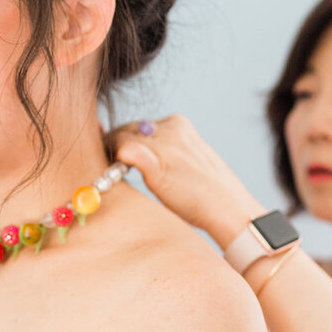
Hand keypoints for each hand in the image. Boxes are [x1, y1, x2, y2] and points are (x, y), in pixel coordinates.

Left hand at [108, 114, 265, 245]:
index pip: (137, 126)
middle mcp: (169, 126)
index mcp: (178, 123)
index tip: (111, 154)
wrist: (227, 208)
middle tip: (105, 165)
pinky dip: (118, 156)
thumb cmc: (206, 192)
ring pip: (121, 138)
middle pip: (125, 129)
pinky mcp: (156, 162)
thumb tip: (133, 154)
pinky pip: (127, 150)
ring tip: (109, 173)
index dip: (121, 140)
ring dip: (112, 153)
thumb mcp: (185, 160)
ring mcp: (163, 142)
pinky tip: (117, 169)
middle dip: (113, 145)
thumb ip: (161, 152)